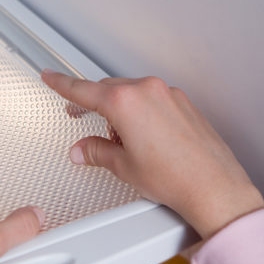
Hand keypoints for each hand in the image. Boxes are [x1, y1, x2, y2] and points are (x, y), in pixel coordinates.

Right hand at [41, 69, 263, 239]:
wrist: (214, 187)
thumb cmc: (174, 177)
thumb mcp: (123, 166)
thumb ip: (96, 151)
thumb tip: (82, 149)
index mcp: (125, 102)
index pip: (83, 89)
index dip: (61, 84)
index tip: (50, 76)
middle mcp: (147, 91)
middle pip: (108, 90)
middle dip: (95, 106)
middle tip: (82, 119)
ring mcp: (168, 94)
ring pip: (131, 93)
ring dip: (120, 111)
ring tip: (123, 143)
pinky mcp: (183, 103)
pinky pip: (151, 99)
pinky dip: (141, 112)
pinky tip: (145, 139)